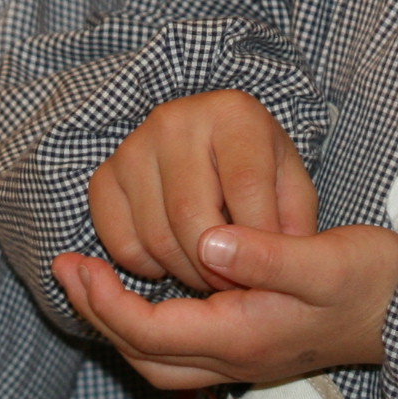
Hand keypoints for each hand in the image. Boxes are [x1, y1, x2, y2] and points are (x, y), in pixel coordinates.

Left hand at [53, 221, 397, 389]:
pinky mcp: (252, 349)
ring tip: (93, 286)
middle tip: (68, 274)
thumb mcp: (321, 259)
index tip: (77, 264)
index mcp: (243, 337)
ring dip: (119, 328)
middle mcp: (236, 358)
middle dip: (99, 317)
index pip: (150, 331)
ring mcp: (245, 360)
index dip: (105, 301)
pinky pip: (180, 353)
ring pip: (160, 362)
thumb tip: (208, 243)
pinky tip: (143, 295)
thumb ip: (264, 254)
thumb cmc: (370, 281)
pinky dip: (148, 331)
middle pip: (143, 355)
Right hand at [84, 90, 317, 293]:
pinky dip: (147, 267)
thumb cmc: (259, 171)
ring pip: (156, 234)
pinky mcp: (105, 175)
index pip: (244, 185)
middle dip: (215, 266)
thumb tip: (268, 274)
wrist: (211, 149)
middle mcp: (176, 119)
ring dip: (185, 272)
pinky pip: (119, 242)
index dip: (256, 240)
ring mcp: (134, 146)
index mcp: (232, 113)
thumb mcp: (292, 189)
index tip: (265, 272)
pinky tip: (174, 259)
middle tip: (233, 284)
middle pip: (190, 213)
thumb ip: (291, 225)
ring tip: (210, 275)